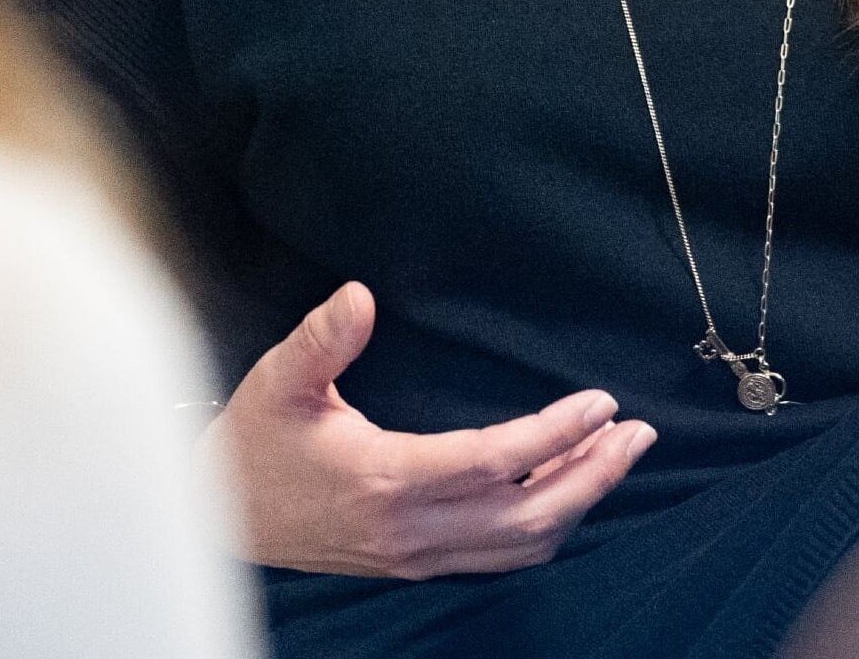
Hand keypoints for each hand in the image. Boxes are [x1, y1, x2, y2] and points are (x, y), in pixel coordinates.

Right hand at [210, 281, 657, 578]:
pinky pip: (501, 557)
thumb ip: (322, 339)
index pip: (494, 462)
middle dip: (593, 475)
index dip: (554, 433)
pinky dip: (546, 529)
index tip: (598, 401)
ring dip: (579, 502)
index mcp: (386, 478)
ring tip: (616, 455)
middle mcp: (412, 528)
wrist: (221, 514)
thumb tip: (361, 295)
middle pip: (530, 517)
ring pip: (523, 545)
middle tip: (638, 432)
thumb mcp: (277, 380)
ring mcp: (418, 554)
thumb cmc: (253, 440)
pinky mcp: (416, 563)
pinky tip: (564, 494)